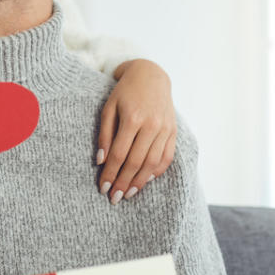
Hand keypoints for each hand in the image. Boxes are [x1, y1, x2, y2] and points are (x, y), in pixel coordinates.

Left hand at [97, 59, 176, 204]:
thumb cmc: (125, 92)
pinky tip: (146, 180)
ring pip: (152, 163)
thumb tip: (101, 161)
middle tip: (114, 198)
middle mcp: (151, 125)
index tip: (102, 188)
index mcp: (132, 118)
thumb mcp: (109, 108)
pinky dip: (157, 171)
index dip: (110, 173)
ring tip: (128, 194)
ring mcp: (165, 128)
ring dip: (140, 182)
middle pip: (136, 162)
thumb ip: (105, 135)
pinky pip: (167, 157)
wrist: (150, 76)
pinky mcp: (173, 131)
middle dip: (123, 183)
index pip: (119, 154)